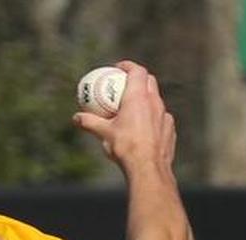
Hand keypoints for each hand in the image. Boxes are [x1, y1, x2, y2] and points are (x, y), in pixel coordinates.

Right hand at [72, 60, 176, 177]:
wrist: (148, 168)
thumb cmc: (125, 147)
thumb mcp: (103, 134)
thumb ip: (90, 122)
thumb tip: (76, 118)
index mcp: (139, 97)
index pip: (137, 71)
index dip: (128, 66)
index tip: (118, 68)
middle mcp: (155, 102)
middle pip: (149, 81)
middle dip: (138, 79)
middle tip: (125, 84)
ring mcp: (165, 116)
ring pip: (156, 100)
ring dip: (146, 99)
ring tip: (134, 107)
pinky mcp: (170, 129)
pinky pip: (161, 117)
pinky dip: (152, 117)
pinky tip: (144, 127)